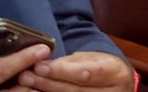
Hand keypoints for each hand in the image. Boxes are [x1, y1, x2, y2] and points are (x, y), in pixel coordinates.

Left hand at [18, 51, 134, 91]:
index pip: (85, 73)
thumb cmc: (105, 68)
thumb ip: (71, 62)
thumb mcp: (93, 58)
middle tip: (27, 76)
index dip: (61, 71)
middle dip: (48, 83)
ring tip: (28, 85)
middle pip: (75, 91)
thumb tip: (46, 64)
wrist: (121, 84)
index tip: (40, 65)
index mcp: (115, 72)